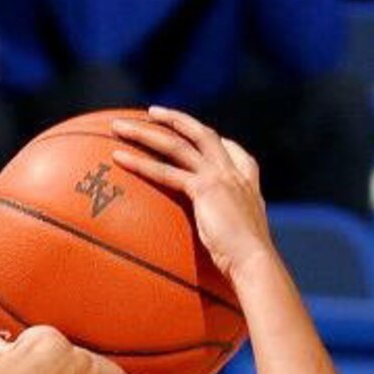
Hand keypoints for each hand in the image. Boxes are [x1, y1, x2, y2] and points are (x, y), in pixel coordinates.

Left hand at [111, 109, 271, 285]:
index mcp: (247, 180)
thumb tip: (221, 246)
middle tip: (152, 112)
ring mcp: (219, 176)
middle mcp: (233, 170)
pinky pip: (166, 171)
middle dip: (175, 119)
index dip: (209, 138)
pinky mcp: (205, 188)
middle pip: (200, 133)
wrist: (254, 261)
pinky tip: (119, 158)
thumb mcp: (242, 238)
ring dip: (145, 133)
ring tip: (119, 127)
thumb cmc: (247, 261)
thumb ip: (230, 229)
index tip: (193, 131)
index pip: (230, 147)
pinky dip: (140, 163)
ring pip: (176, 145)